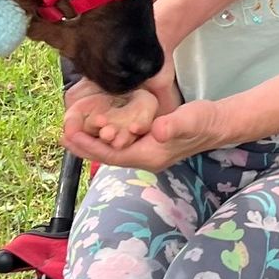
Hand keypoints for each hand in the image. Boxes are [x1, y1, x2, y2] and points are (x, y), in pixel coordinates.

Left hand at [66, 95, 230, 170]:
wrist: (217, 125)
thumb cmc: (203, 122)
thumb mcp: (189, 120)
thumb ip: (173, 125)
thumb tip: (157, 130)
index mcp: (149, 156)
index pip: (111, 155)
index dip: (89, 147)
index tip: (69, 135)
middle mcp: (144, 157)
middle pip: (106, 155)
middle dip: (84, 146)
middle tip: (61, 133)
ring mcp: (145, 151)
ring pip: (110, 149)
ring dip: (91, 141)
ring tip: (70, 130)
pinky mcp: (146, 142)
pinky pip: (118, 142)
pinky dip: (103, 135)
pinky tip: (92, 125)